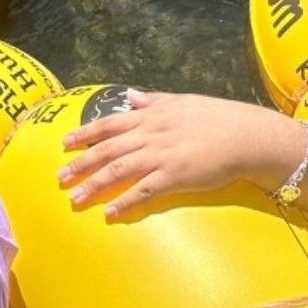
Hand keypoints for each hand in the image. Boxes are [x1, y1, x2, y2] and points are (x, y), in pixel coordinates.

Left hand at [56, 90, 300, 219]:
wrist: (247, 135)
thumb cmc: (217, 118)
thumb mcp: (182, 102)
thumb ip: (152, 101)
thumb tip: (129, 96)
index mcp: (151, 115)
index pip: (109, 124)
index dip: (84, 134)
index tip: (64, 143)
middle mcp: (151, 134)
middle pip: (107, 149)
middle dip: (81, 163)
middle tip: (60, 178)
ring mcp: (161, 155)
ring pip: (119, 170)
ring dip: (94, 185)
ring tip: (75, 198)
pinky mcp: (174, 176)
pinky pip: (143, 191)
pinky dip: (124, 201)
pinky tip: (109, 212)